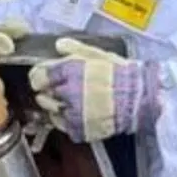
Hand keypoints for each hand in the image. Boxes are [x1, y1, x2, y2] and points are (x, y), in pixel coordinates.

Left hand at [29, 40, 160, 145]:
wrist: (139, 98)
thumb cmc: (120, 73)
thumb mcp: (98, 54)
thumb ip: (75, 49)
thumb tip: (58, 45)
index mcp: (69, 72)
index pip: (37, 77)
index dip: (40, 77)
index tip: (45, 79)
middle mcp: (67, 94)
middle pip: (42, 96)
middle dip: (48, 93)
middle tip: (61, 91)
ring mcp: (72, 115)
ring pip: (51, 113)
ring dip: (57, 108)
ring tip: (71, 104)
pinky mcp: (79, 131)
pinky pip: (64, 127)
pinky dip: (68, 122)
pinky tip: (80, 114)